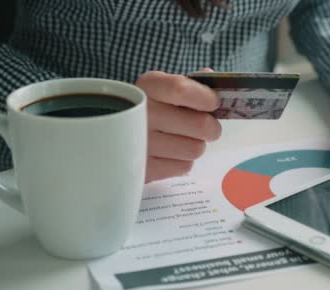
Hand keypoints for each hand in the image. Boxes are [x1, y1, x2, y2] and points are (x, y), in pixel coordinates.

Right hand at [136, 68, 220, 182]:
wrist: (115, 132)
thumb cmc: (152, 106)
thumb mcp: (165, 87)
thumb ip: (191, 83)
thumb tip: (214, 81)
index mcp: (148, 86)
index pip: (182, 90)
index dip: (207, 98)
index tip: (213, 103)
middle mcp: (142, 114)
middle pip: (201, 125)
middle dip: (211, 127)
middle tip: (205, 126)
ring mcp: (140, 143)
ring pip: (196, 149)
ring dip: (196, 145)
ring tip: (182, 139)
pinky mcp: (144, 169)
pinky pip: (184, 167)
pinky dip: (182, 161)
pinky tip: (170, 153)